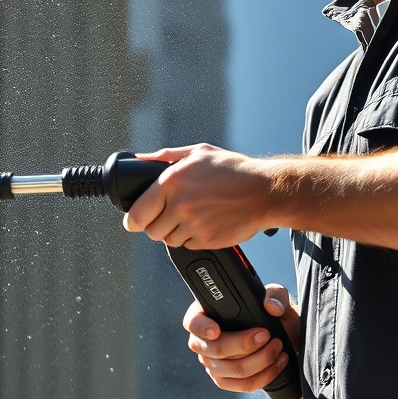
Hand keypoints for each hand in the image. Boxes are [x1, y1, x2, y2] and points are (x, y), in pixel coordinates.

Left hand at [124, 143, 272, 248]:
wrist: (264, 191)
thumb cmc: (234, 170)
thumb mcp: (199, 152)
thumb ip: (166, 156)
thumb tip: (142, 160)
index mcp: (172, 182)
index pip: (137, 214)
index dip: (133, 220)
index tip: (135, 220)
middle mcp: (179, 205)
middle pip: (151, 231)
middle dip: (156, 225)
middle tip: (167, 216)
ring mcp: (193, 225)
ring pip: (168, 240)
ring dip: (174, 232)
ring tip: (190, 217)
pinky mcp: (206, 240)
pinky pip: (187, 246)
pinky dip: (192, 238)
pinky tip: (203, 222)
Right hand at [184, 284, 304, 398]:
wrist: (281, 336)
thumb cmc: (270, 313)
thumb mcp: (276, 296)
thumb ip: (275, 295)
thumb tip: (271, 306)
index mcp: (207, 314)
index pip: (193, 322)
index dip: (202, 328)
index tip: (216, 331)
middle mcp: (204, 341)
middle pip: (216, 349)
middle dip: (244, 344)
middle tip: (266, 334)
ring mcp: (212, 363)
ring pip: (233, 369)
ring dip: (261, 360)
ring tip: (277, 346)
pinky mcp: (226, 381)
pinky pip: (243, 385)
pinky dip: (265, 375)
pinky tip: (278, 362)